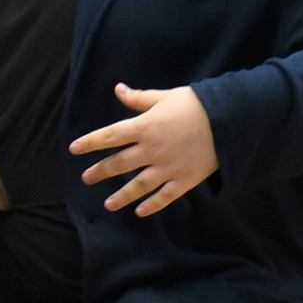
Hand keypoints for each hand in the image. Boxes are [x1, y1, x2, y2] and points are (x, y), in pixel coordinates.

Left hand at [71, 84, 217, 214]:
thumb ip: (140, 98)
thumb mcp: (165, 96)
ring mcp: (167, 168)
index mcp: (144, 127)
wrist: (228, 121)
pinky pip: (164, 196)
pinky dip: (152, 205)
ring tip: (108, 205)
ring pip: (139, 185)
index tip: (74, 149)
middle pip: (120, 163)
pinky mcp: (183, 180)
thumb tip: (118, 90)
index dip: (90, 142)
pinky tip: (140, 212)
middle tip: (86, 178)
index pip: (110, 136)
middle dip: (101, 171)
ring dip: (122, 195)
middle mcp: (151, 150)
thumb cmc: (197, 104)